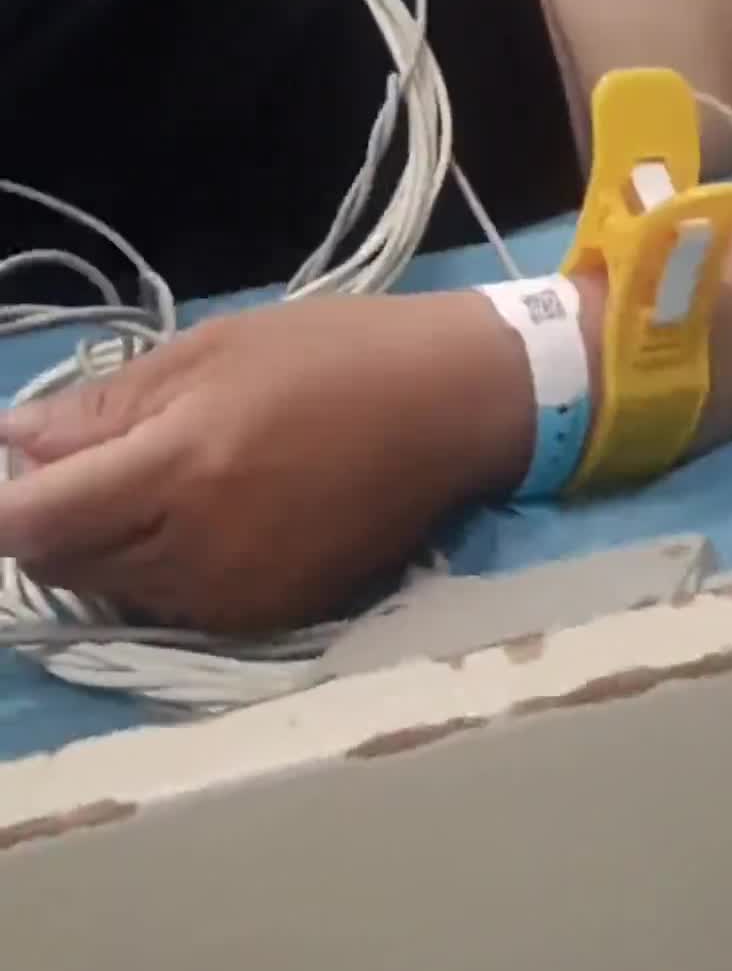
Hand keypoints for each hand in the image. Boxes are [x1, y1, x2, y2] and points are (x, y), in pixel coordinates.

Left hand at [0, 291, 533, 631]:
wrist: (448, 407)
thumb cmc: (330, 355)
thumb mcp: (211, 353)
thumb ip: (106, 407)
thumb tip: (13, 442)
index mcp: (180, 470)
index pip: (33, 522)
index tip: (3, 478)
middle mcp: (198, 552)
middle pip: (63, 565)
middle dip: (44, 520)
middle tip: (80, 459)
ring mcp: (234, 597)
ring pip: (114, 591)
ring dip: (99, 546)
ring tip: (142, 481)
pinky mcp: (268, 618)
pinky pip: (173, 606)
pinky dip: (155, 570)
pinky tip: (191, 516)